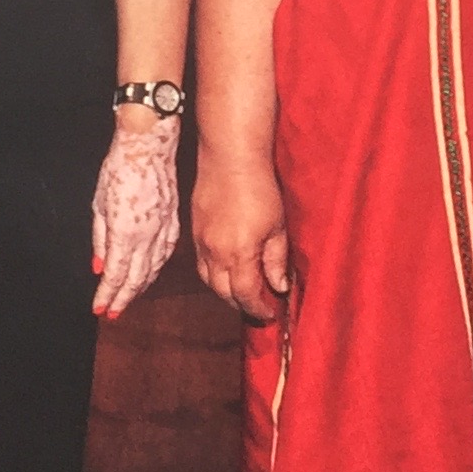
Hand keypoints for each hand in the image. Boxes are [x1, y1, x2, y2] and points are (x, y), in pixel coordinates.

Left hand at [91, 118, 182, 318]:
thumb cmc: (120, 167)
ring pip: (153, 268)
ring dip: (140, 287)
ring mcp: (164, 228)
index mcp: (126, 231)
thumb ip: (99, 238)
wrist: (149, 145)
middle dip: (123, 298)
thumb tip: (98, 265)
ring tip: (128, 298)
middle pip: (136, 278)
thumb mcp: (99, 203)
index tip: (99, 309)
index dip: (107, 295)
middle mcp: (148, 235)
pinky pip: (166, 253)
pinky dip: (157, 268)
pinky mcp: (173, 221)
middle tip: (113, 313)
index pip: (116, 274)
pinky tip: (151, 274)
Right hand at [193, 143, 291, 324]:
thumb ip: (276, 260)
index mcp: (238, 254)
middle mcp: (215, 253)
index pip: (246, 295)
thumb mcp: (277, 226)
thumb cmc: (259, 188)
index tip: (270, 314)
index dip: (258, 309)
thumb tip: (278, 287)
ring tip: (243, 293)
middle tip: (259, 307)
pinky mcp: (194, 231)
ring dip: (225, 292)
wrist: (230, 157)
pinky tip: (226, 271)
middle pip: (224, 293)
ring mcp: (201, 242)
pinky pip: (201, 265)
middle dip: (241, 305)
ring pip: (209, 281)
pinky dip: (213, 275)